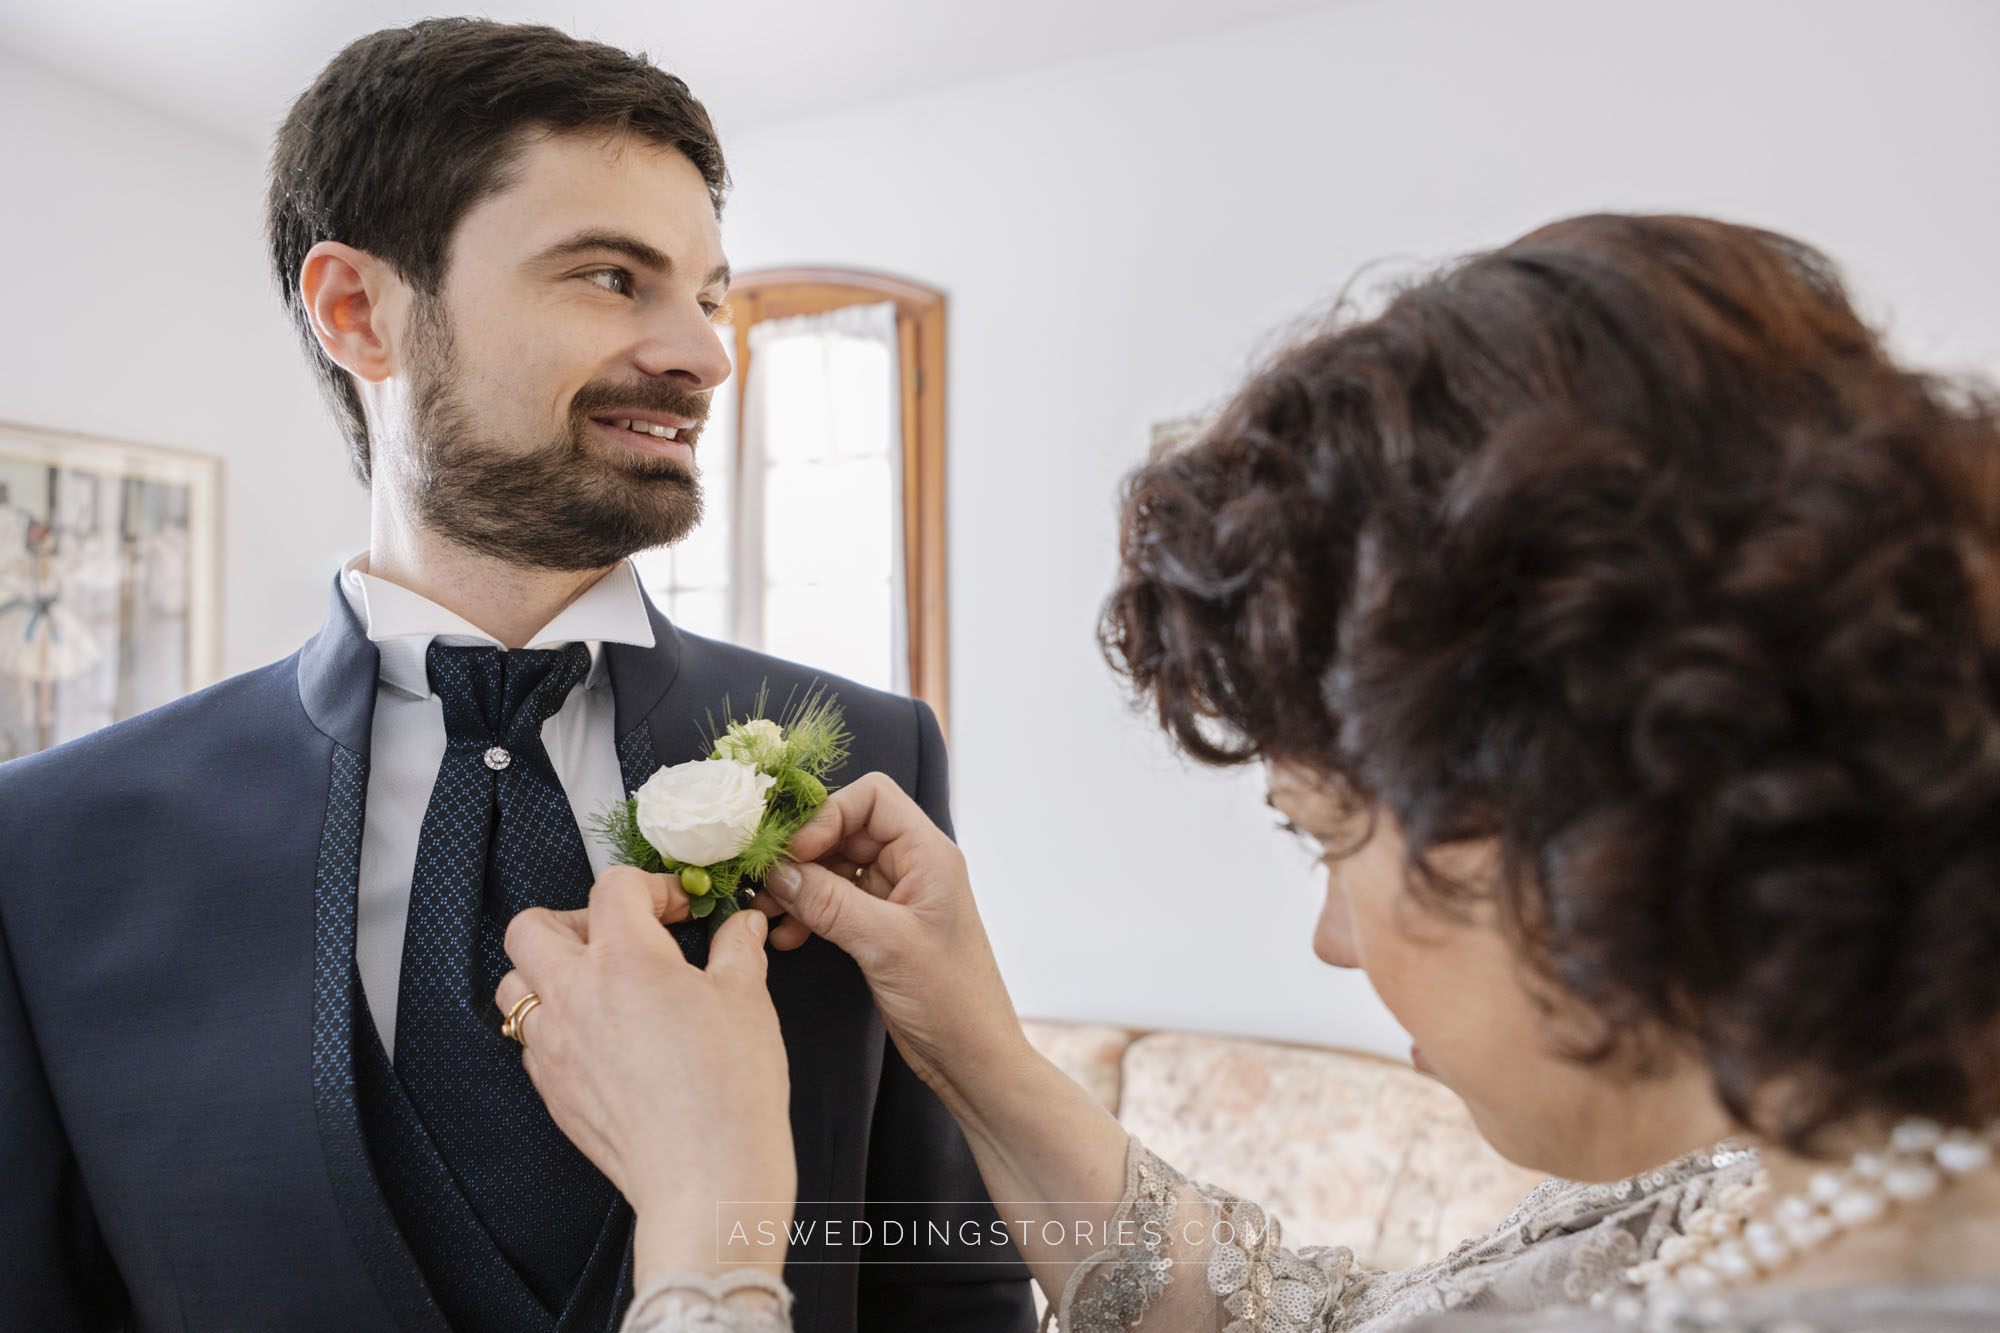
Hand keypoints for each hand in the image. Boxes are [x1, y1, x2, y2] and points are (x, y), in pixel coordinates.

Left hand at [496, 866, 794, 1277]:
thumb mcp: (747, 1000)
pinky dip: (555, 1026)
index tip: (680, 909)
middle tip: (620, 936)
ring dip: (548, 972)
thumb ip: (737, 949)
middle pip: (532, 927)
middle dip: (575, 919)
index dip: (652, 887)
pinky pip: (530, 1040)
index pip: (613, 887)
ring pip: (514, 984)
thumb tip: (740, 927)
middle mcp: (574, 995)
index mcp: (624, 959)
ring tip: (596, 984)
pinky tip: (599, 1037)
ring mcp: (553, 1045)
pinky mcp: (550, 1089)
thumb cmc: (729, 1090)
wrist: (706, 1176)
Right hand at [757, 774, 1030, 1110]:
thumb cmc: (949, 998)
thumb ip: (829, 902)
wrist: (973, 1058)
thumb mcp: (885, 944)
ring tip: (765, 913)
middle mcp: (913, 865)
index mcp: (928, 853)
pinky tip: (787, 938)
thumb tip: (777, 871)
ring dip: (799, 886)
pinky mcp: (881, 927)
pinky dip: (809, 913)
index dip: (827, 815)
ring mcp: (897, 896)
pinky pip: (836, 902)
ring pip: (836, 867)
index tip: (794, 853)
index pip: (871, 797)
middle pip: (846, 829)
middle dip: (803, 853)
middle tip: (764, 883)